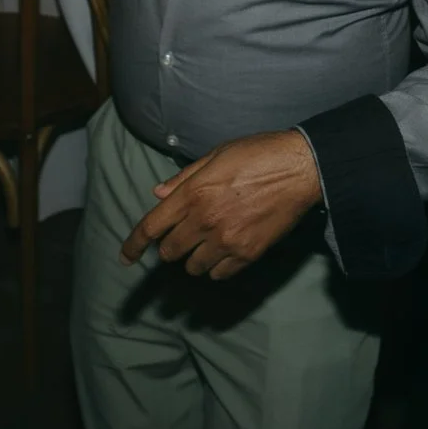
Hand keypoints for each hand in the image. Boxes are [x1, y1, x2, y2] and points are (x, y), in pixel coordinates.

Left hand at [120, 129, 322, 279]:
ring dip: (194, 258)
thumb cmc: (260, 154)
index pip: (151, 227)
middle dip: (170, 246)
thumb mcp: (217, 155)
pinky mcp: (247, 253)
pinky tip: (226, 252)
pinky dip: (217, 268)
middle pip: (169, 251)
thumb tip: (159, 193)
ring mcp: (226, 239)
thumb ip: (185, 178)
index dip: (133, 245)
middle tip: (184, 236)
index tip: (126, 258)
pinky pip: (219, 274)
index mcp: (193, 192)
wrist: (301, 168)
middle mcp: (204, 220)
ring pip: (193, 267)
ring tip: (208, 243)